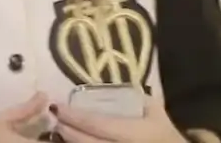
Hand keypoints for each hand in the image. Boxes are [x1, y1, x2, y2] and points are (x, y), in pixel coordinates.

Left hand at [53, 95, 187, 142]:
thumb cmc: (165, 134)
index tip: (57, 107)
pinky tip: (74, 142)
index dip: (73, 116)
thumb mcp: (155, 112)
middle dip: (66, 131)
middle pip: (85, 142)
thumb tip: (114, 83)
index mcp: (132, 133)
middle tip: (55, 120)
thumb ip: (136, 97)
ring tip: (60, 133)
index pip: (95, 124)